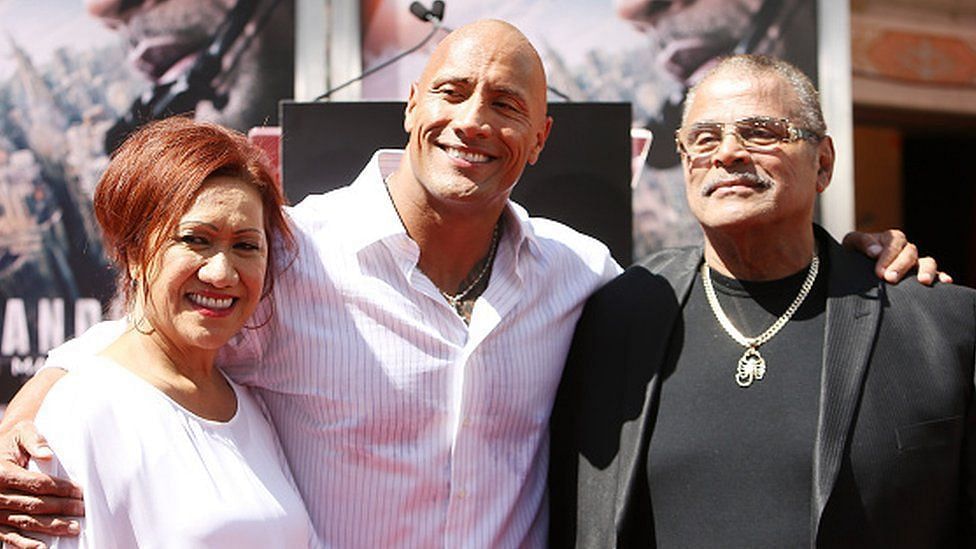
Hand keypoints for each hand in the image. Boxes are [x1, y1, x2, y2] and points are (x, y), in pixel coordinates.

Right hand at [0, 421, 82, 548]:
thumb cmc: (9, 444)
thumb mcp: (19, 434)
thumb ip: (34, 440)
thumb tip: (48, 454)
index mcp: (3, 473)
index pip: (38, 484)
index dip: (61, 489)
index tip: (79, 491)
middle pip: (35, 504)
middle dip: (62, 508)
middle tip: (82, 510)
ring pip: (26, 522)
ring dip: (51, 527)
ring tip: (73, 528)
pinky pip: (9, 536)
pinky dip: (26, 544)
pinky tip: (43, 547)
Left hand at [843, 229, 951, 285]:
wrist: (856, 266)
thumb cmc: (855, 253)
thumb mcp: (852, 243)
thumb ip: (862, 242)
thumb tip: (875, 251)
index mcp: (890, 239)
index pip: (894, 243)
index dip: (887, 256)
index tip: (878, 271)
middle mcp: (905, 249)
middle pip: (909, 253)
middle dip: (900, 266)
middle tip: (890, 278)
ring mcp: (915, 262)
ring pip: (927, 261)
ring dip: (926, 270)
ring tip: (923, 281)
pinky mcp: (920, 275)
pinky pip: (936, 274)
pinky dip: (941, 276)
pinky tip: (945, 282)